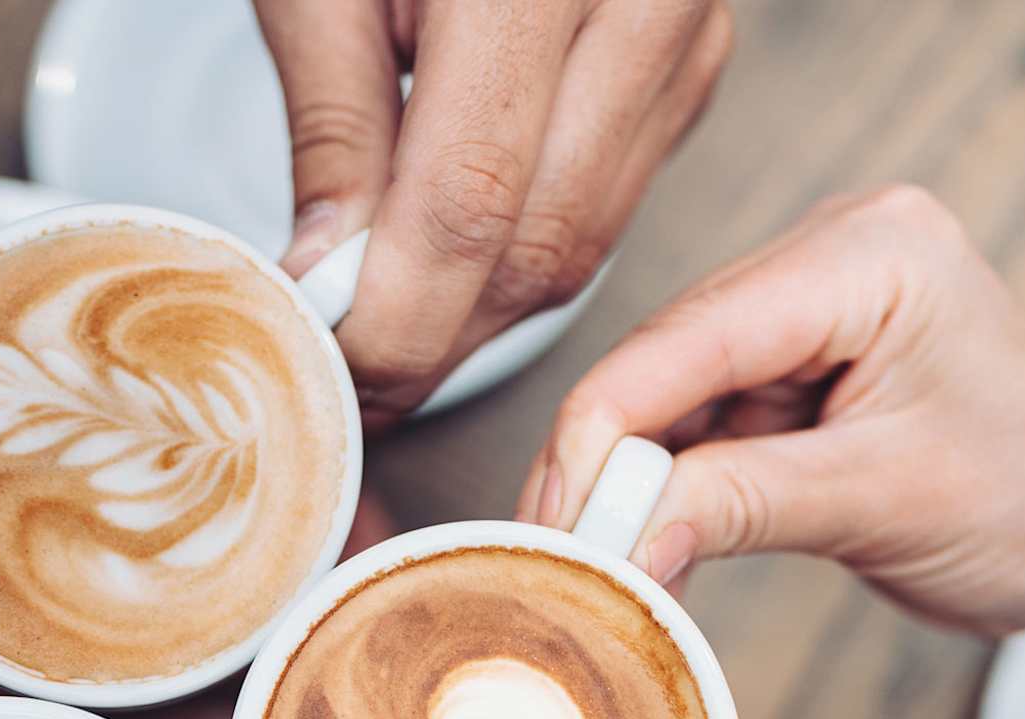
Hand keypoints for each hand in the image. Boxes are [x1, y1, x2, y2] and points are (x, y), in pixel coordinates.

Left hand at [259, 0, 732, 422]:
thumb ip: (332, 130)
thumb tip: (330, 290)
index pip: (469, 204)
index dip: (399, 320)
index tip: (335, 376)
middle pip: (541, 244)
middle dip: (437, 336)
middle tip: (349, 378)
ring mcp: (685, 29)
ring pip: (586, 241)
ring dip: (481, 311)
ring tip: (389, 324)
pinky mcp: (695, 58)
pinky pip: (614, 199)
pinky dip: (530, 250)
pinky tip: (457, 253)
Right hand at [520, 186, 1024, 632]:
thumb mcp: (881, 506)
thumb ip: (736, 506)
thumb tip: (616, 539)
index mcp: (871, 254)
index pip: (687, 339)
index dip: (602, 438)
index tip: (556, 532)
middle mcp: (834, 255)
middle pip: (662, 362)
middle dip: (605, 467)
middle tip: (555, 564)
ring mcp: (814, 306)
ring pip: (668, 397)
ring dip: (632, 486)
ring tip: (594, 570)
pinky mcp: (802, 363)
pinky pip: (701, 423)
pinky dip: (671, 491)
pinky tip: (643, 548)